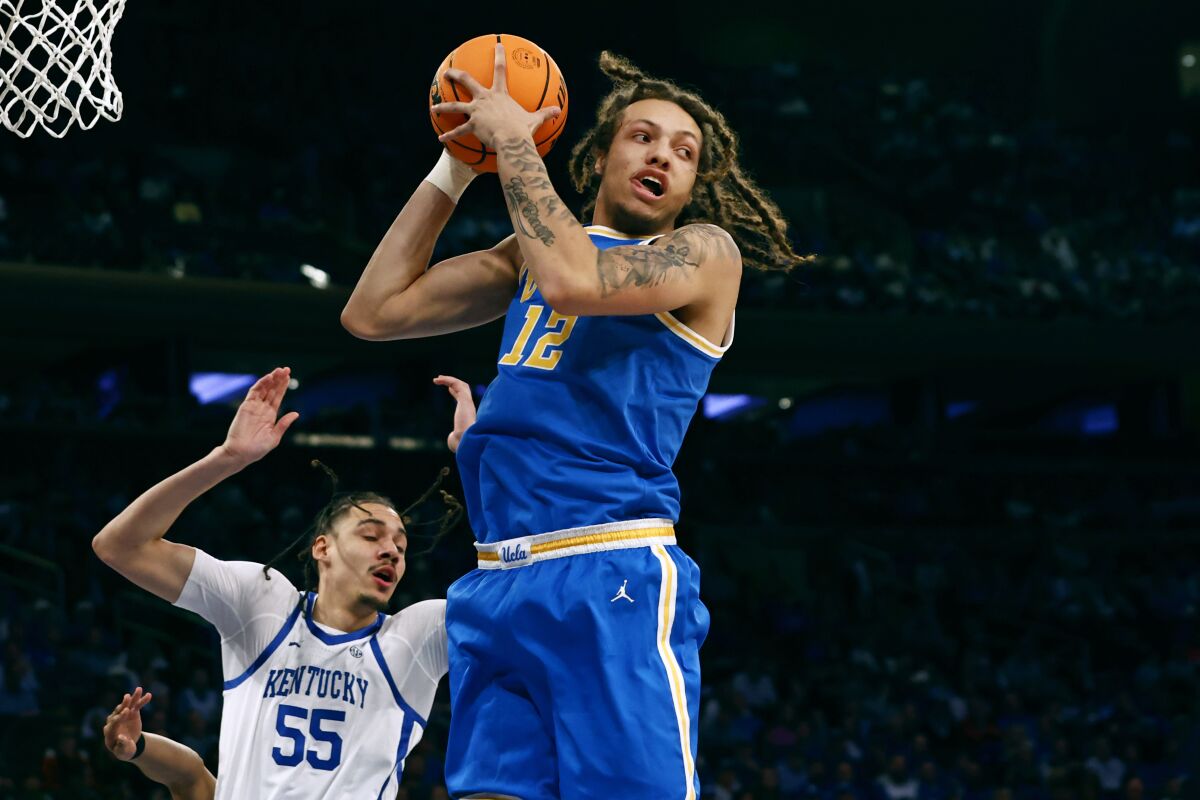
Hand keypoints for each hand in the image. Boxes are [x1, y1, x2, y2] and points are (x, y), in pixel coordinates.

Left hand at [104, 687, 150, 760]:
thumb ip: (122, 745)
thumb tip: (121, 737)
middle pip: (118, 712)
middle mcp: (114, 721)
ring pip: (127, 705)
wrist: (129, 745)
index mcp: (109, 732)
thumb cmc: (124, 750)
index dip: (119, 717)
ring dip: (133, 698)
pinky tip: (149, 695)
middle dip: (123, 705)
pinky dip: (142, 700)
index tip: (126, 711)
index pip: (113, 723)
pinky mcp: (131, 713)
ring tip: (139, 689)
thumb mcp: (123, 751)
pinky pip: (137, 705)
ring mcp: (123, 715)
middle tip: (128, 698)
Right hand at [220, 367, 299, 465]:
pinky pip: (254, 392)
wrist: (240, 453)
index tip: (289, 376)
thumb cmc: (257, 449)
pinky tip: (269, 378)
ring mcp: (254, 407)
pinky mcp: (246, 406)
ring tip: (279, 370)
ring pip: (263, 389)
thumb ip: (284, 424)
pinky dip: (261, 384)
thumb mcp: (274, 437)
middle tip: (286, 369)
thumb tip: (296, 413)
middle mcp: (262, 409)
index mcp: (270, 415)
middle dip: (279, 379)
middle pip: (272, 390)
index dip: (283, 387)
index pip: (278, 397)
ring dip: (271, 379)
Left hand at [432, 43, 560, 149]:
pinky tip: (440, 138)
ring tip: (434, 107)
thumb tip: (558, 111)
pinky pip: (458, 131)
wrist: (512, 139)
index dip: (500, 55)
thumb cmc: (523, 129)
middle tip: (447, 73)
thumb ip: (545, 114)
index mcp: (500, 94)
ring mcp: (476, 111)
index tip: (497, 45)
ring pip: (455, 106)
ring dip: (443, 106)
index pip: (501, 70)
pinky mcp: (472, 125)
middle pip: (466, 81)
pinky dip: (449, 135)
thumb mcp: (535, 119)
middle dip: (455, 75)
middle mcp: (484, 99)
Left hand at [433, 375, 476, 452]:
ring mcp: (468, 402)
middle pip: (464, 389)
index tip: (449, 389)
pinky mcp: (464, 399)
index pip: (463, 399)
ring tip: (437, 379)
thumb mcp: (456, 439)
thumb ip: (454, 437)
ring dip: (449, 380)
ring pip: (461, 385)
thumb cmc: (462, 443)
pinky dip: (448, 380)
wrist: (466, 441)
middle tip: (442, 380)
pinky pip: (456, 384)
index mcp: (468, 413)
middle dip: (453, 383)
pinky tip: (438, 380)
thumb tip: (450, 439)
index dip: (456, 392)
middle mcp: (469, 406)